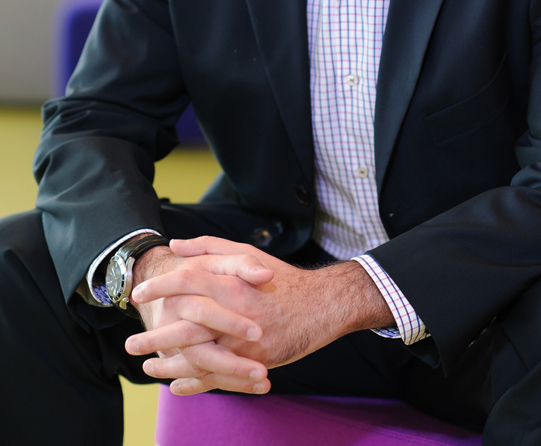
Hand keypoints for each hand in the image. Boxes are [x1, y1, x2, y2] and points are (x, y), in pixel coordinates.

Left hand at [128, 236, 393, 395]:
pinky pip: (218, 377)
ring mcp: (244, 341)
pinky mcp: (253, 362)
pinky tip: (176, 385)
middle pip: (186, 326)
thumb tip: (177, 245)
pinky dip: (194, 384)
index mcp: (232, 282)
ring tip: (147, 368)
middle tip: (130, 343)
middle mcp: (234, 312)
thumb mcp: (248, 254)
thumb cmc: (280, 278)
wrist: (320, 306)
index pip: (188, 281)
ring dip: (169, 365)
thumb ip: (210, 248)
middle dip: (155, 336)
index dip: (161, 286)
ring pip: (198, 357)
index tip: (139, 294)